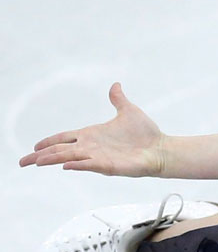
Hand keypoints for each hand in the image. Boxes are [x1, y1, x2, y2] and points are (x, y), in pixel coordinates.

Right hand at [19, 82, 166, 176]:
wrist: (161, 148)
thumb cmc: (145, 133)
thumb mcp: (128, 111)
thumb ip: (118, 99)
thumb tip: (115, 85)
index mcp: (92, 135)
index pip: (65, 138)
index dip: (49, 142)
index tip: (35, 147)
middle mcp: (92, 147)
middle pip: (61, 151)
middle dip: (41, 156)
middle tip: (22, 162)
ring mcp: (98, 157)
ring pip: (70, 158)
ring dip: (53, 159)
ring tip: (37, 162)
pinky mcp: (108, 166)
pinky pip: (90, 165)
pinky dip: (78, 164)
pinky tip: (66, 165)